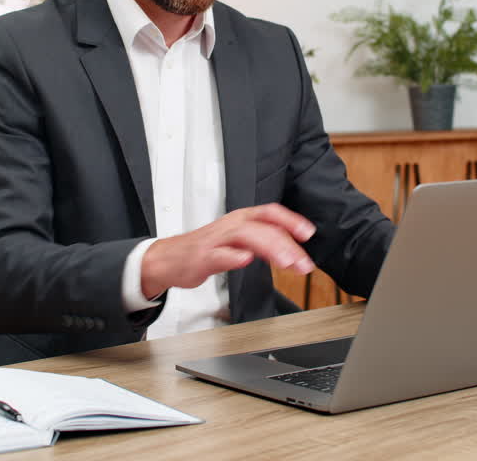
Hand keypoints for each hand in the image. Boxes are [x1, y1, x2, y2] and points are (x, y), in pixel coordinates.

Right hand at [140, 203, 315, 298]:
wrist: (168, 259)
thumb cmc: (204, 250)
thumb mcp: (238, 243)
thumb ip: (263, 244)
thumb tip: (290, 249)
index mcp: (241, 220)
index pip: (270, 213)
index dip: (291, 221)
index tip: (308, 233)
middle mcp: (231, 225)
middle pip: (264, 227)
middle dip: (287, 244)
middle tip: (303, 262)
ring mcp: (216, 240)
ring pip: (246, 236)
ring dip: (269, 247)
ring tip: (286, 261)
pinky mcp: (203, 256)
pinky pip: (219, 254)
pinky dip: (233, 256)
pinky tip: (245, 260)